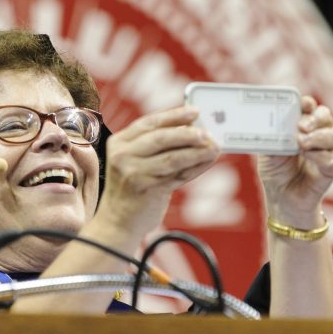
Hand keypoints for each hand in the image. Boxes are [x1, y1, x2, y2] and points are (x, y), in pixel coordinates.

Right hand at [96, 105, 218, 237]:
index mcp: (119, 142)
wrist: (118, 221)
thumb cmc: (131, 187)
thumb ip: (155, 144)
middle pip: (161, 138)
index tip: (195, 111)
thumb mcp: (133, 160)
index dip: (174, 116)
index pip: (149, 123)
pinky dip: (196, 167)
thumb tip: (191, 127)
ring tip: (214, 147)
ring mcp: (134, 173)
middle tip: (207, 133)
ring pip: (173, 158)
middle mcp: (123, 155)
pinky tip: (207, 161)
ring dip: (197, 152)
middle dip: (187, 134)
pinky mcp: (148, 189)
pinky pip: (178, 175)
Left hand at [258, 95, 332, 226]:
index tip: (302, 104)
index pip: (309, 108)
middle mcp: (318, 135)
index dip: (307, 103)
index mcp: (302, 126)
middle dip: (315, 118)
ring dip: (317, 137)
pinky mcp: (332, 168)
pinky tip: (308, 155)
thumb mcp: (268, 151)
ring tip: (301, 143)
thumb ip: (272, 136)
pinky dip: (319, 155)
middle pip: (325, 116)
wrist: (282, 199)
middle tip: (301, 126)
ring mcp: (327, 151)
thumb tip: (270, 122)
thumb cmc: (276, 172)